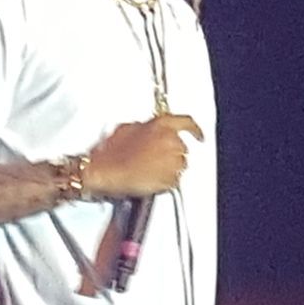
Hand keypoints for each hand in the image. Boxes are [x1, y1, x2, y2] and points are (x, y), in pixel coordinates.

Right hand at [83, 114, 202, 197]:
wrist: (105, 171)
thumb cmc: (111, 152)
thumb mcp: (127, 129)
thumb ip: (145, 127)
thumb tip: (149, 130)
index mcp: (162, 125)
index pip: (187, 123)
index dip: (195, 130)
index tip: (199, 135)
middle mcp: (171, 141)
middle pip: (182, 148)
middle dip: (170, 153)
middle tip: (153, 159)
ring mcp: (172, 161)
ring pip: (179, 165)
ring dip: (167, 167)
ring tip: (147, 170)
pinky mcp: (170, 180)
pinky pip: (173, 181)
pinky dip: (165, 181)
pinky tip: (149, 179)